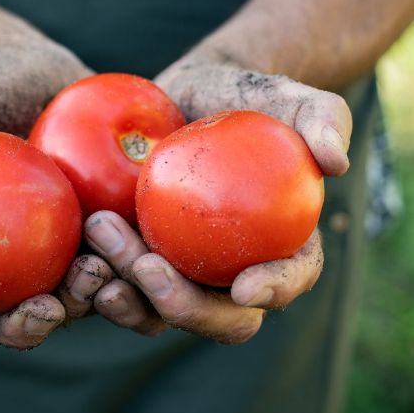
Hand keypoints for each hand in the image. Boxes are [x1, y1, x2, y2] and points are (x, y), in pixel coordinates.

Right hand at [0, 40, 105, 348]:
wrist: (39, 68)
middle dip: (18, 326)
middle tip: (43, 310)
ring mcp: (47, 245)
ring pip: (59, 296)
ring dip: (78, 303)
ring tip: (95, 275)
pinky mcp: (92, 230)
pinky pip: (106, 259)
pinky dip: (119, 269)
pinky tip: (133, 257)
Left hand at [82, 56, 351, 342]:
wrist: (181, 96)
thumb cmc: (239, 98)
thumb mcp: (283, 96)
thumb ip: (320, 119)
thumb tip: (335, 162)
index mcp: (276, 244)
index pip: (289, 278)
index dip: (274, 291)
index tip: (245, 285)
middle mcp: (227, 270)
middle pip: (217, 316)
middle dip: (183, 305)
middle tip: (147, 265)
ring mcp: (177, 269)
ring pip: (158, 311)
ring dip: (129, 293)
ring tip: (100, 237)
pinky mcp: (134, 259)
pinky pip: (117, 284)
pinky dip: (95, 281)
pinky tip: (78, 254)